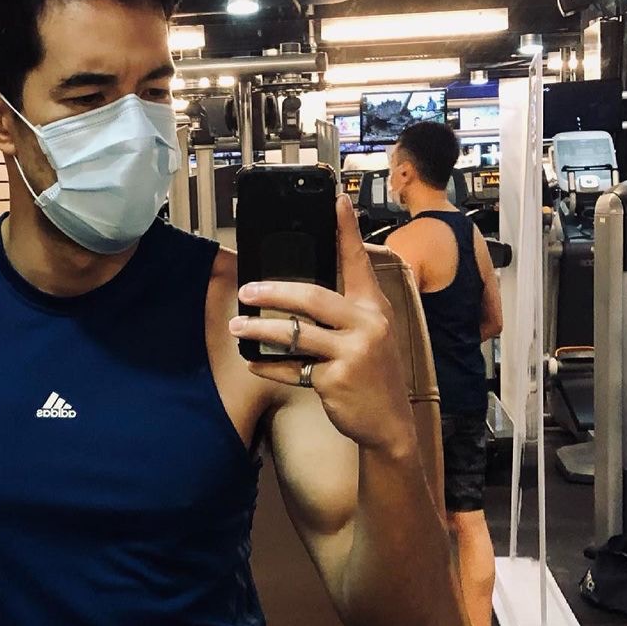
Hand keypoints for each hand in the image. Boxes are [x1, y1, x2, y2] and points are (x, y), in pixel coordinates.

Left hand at [229, 195, 417, 455]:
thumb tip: (300, 294)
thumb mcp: (371, 336)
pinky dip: (269, 366)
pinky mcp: (336, 379)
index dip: (346, 231)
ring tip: (237, 325)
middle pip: (313, 297)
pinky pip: (293, 369)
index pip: (358, 262)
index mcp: (374, 307)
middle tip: (246, 290)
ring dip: (261, 328)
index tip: (335, 201)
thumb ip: (346, 312)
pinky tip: (253, 361)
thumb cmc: (373, 376)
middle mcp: (367, 324)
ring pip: (296, 333)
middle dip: (274, 292)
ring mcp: (353, 352)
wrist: (389, 424)